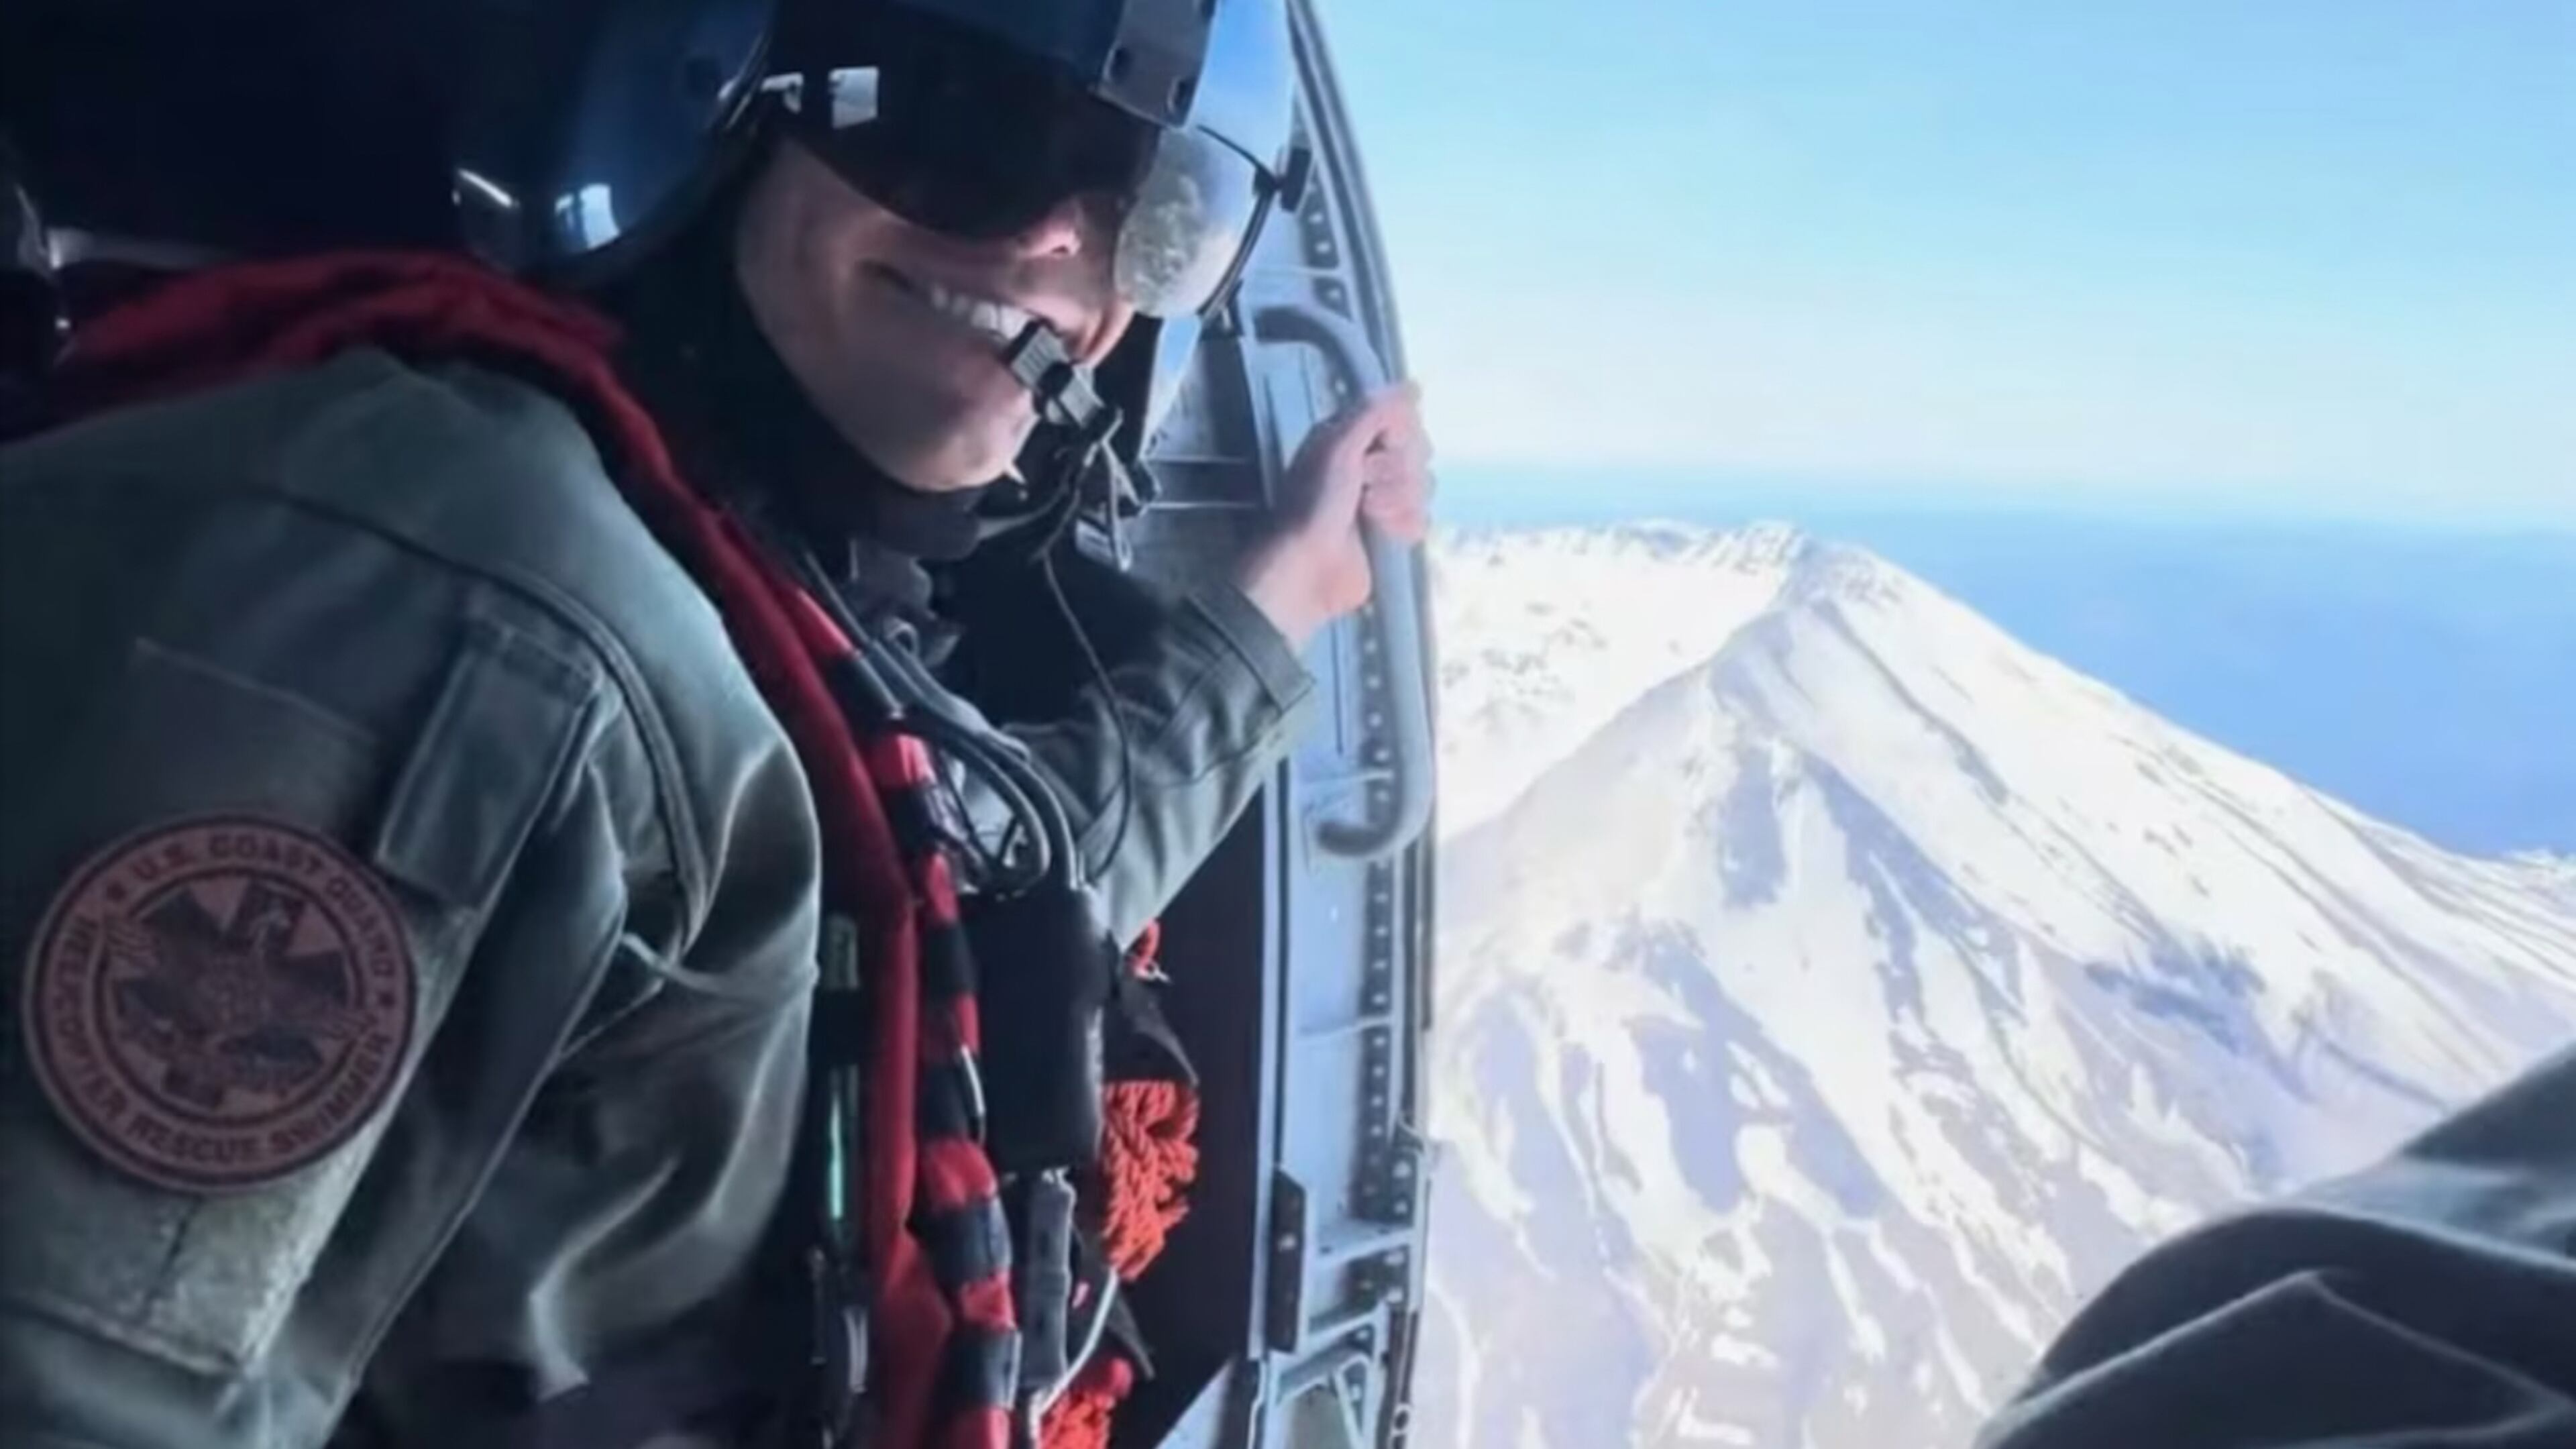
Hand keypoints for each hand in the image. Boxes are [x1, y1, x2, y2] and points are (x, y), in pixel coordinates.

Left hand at [1235, 379, 1435, 649]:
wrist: (1308, 568)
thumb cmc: (1313, 505)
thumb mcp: (1337, 447)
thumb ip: (1374, 412)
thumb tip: (1413, 386)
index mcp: (1352, 436)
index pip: (1403, 419)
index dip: (1398, 435)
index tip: (1379, 447)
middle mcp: (1368, 462)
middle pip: (1419, 451)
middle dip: (1397, 472)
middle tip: (1365, 486)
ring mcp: (1383, 496)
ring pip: (1424, 485)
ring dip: (1398, 501)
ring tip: (1369, 513)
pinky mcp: (1392, 529)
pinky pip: (1423, 516)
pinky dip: (1404, 525)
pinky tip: (1383, 531)